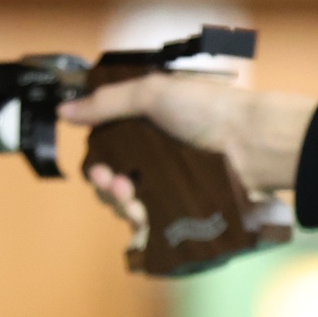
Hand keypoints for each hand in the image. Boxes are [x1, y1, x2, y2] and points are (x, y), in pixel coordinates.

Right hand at [58, 72, 317, 240]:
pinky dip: (141, 222)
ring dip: (119, 203)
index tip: (97, 166)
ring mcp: (171, 185)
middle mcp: (156, 157)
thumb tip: (64, 112)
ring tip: (131, 197)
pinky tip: (142, 217)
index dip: (97, 159)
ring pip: (130, 204)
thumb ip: (107, 103)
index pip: (109, 149)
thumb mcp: (153, 93)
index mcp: (147, 127)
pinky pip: (154, 222)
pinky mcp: (185, 209)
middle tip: (115, 182)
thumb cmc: (209, 110)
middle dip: (105, 185)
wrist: (253, 143)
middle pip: (114, 180)